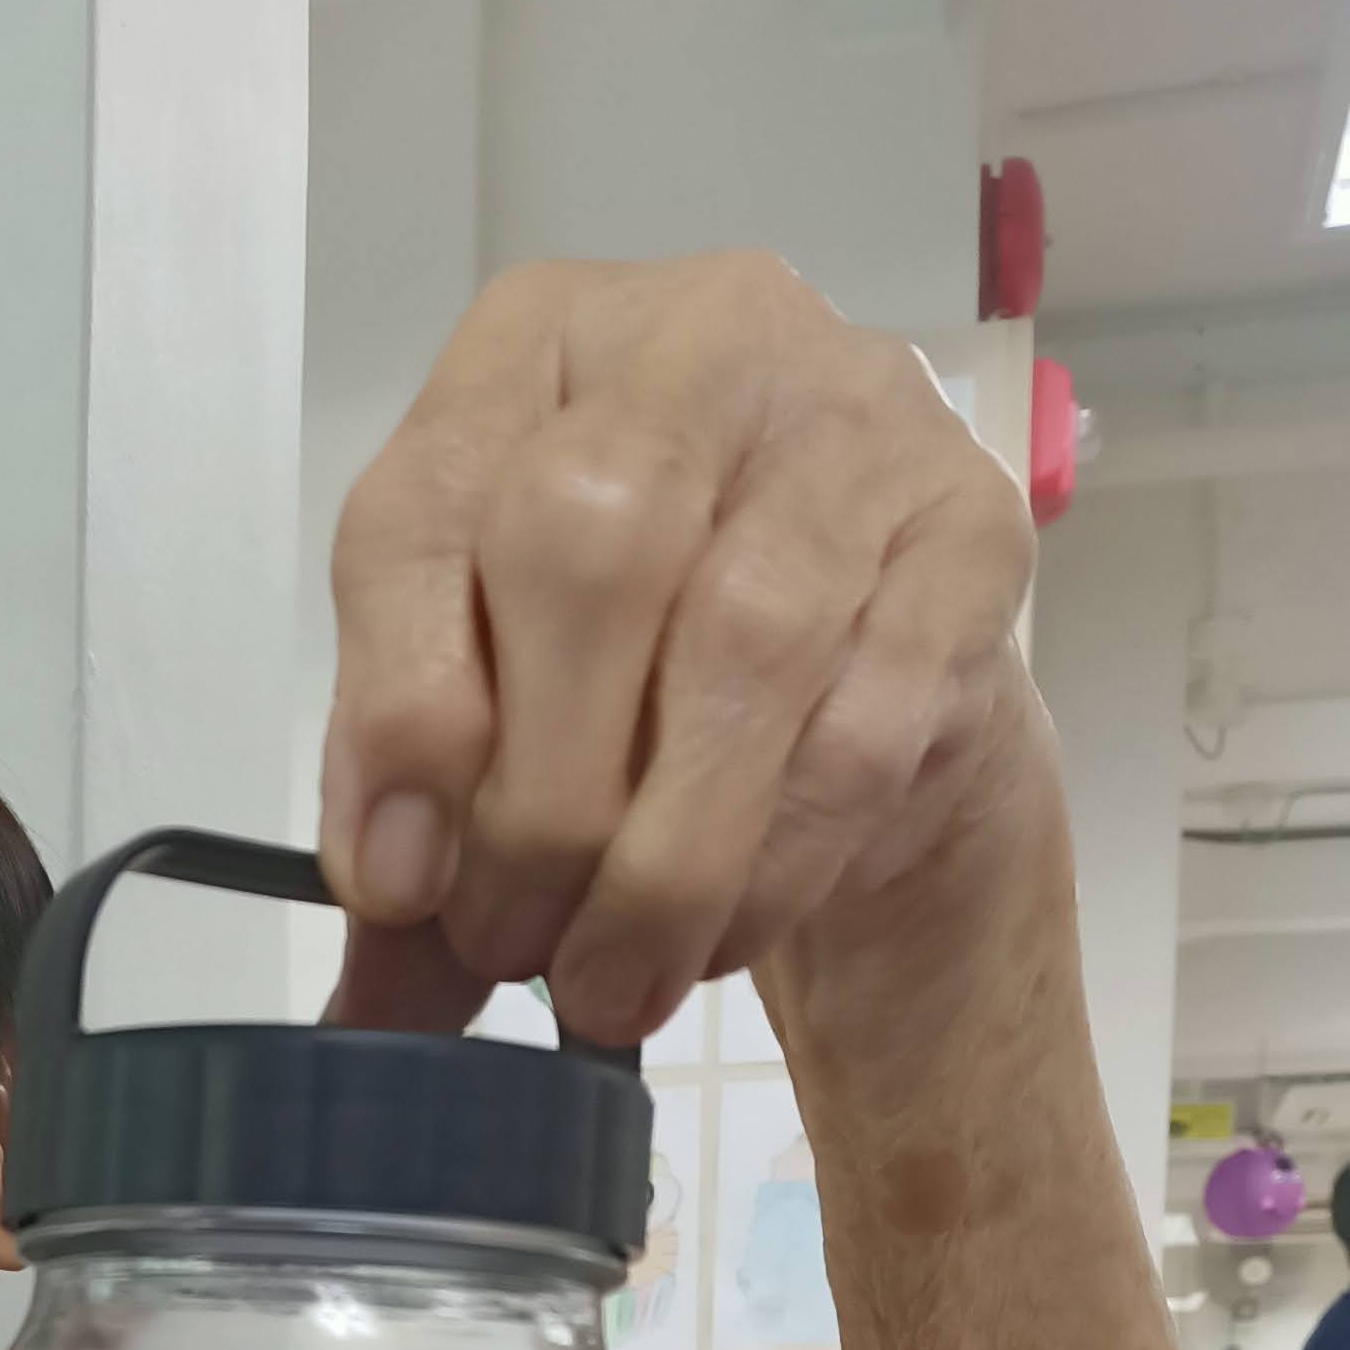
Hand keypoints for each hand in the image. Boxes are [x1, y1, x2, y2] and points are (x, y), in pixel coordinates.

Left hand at [319, 251, 1040, 1049]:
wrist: (858, 684)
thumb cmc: (636, 670)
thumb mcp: (490, 707)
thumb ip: (421, 821)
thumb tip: (375, 1008)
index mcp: (533, 345)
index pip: (428, 507)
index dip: (402, 713)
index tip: (396, 884)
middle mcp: (700, 341)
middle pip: (591, 542)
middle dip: (539, 798)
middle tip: (511, 945)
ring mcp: (857, 419)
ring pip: (745, 639)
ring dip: (661, 860)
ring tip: (607, 985)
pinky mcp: (974, 531)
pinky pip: (867, 723)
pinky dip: (775, 863)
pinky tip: (720, 938)